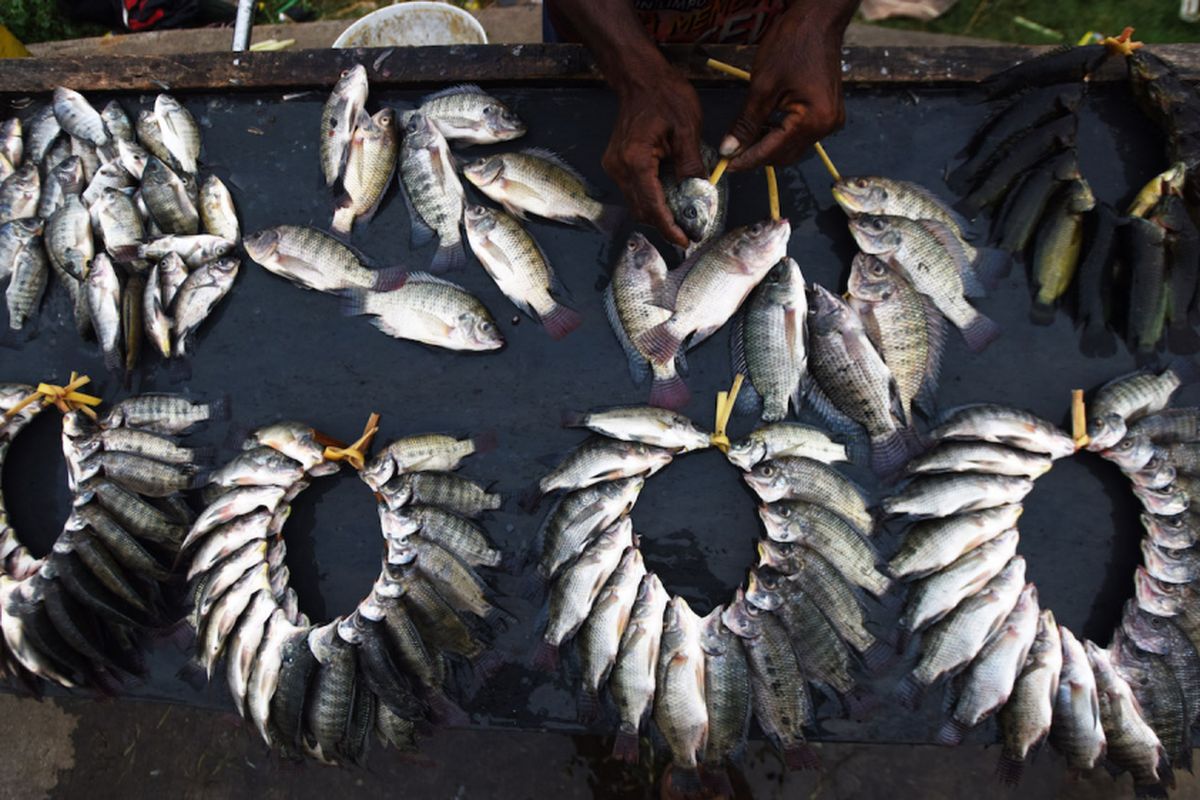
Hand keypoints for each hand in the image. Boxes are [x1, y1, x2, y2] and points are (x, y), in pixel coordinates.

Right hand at [603, 67, 705, 247]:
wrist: (640, 79)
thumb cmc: (664, 96)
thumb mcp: (687, 129)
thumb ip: (691, 165)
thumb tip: (699, 194)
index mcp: (635, 160)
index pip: (652, 205)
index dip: (669, 228)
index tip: (685, 241)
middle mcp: (619, 167)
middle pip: (642, 210)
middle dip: (665, 224)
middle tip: (689, 232)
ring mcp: (614, 166)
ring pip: (637, 203)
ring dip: (658, 213)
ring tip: (682, 217)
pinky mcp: (617, 163)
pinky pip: (634, 190)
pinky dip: (652, 199)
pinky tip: (670, 198)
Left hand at [720, 3, 849, 170]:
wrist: (817, 19)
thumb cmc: (792, 44)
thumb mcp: (762, 85)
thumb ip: (746, 122)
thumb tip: (729, 149)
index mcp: (814, 120)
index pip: (773, 150)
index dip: (747, 159)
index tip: (725, 165)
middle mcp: (827, 126)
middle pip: (785, 155)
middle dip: (758, 155)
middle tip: (731, 151)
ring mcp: (831, 120)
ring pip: (793, 147)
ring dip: (769, 146)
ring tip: (745, 138)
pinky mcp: (829, 112)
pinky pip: (802, 134)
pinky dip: (782, 134)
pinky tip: (764, 126)